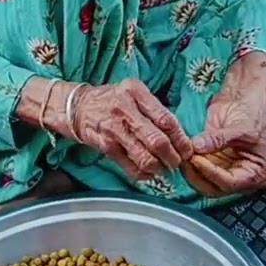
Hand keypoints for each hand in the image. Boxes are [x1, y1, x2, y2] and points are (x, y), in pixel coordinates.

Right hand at [70, 79, 194, 179]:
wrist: (77, 107)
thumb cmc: (112, 100)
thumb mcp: (133, 93)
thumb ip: (154, 109)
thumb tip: (179, 135)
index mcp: (136, 92)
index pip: (166, 119)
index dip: (181, 139)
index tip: (188, 150)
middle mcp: (125, 109)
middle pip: (157, 141)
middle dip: (172, 157)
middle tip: (177, 162)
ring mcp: (113, 129)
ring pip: (144, 157)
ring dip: (159, 168)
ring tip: (163, 169)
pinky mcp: (105, 146)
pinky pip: (129, 166)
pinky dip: (143, 174)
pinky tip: (148, 172)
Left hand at [182, 92, 265, 196]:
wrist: (242, 100)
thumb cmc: (250, 113)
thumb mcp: (239, 127)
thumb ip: (218, 139)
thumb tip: (198, 146)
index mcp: (257, 174)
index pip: (230, 183)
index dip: (211, 173)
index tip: (196, 159)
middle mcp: (241, 178)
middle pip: (214, 188)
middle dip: (198, 174)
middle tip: (187, 157)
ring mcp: (225, 172)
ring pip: (202, 182)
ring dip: (191, 170)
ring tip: (184, 152)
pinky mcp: (212, 165)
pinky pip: (197, 171)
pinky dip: (189, 164)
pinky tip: (184, 151)